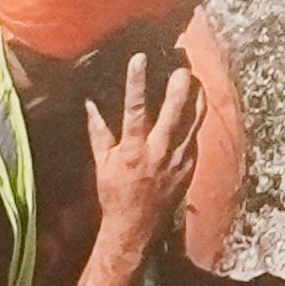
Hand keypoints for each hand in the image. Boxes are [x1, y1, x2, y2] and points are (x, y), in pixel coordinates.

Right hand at [79, 53, 205, 280]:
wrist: (137, 227)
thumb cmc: (115, 193)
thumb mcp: (101, 162)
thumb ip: (98, 131)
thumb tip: (88, 103)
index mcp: (133, 149)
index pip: (135, 108)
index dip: (137, 81)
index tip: (140, 58)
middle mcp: (159, 152)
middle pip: (175, 111)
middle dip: (180, 86)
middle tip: (183, 67)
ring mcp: (178, 160)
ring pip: (194, 121)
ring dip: (196, 99)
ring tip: (196, 80)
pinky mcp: (190, 166)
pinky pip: (196, 137)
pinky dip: (196, 120)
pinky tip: (196, 106)